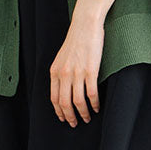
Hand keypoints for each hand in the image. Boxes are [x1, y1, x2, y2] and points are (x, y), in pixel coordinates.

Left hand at [50, 9, 103, 125]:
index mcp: (55, 71)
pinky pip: (91, 94)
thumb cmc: (76, 40)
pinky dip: (94, 104)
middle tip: (75, 124)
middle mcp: (64, 74)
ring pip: (78, 101)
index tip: (63, 118)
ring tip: (87, 118)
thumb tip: (64, 88)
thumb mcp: (62, 57)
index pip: (54, 98)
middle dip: (69, 116)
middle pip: (64, 103)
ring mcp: (77, 73)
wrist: (85, 25)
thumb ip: (61, 73)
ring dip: (83, 113)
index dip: (58, 111)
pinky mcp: (90, 71)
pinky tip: (96, 107)